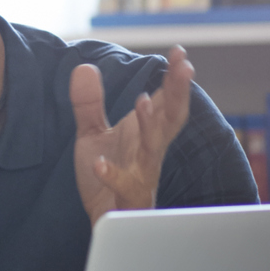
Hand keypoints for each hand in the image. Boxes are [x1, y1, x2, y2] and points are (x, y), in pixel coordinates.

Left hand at [71, 45, 195, 224]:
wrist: (103, 217)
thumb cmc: (108, 175)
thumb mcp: (92, 134)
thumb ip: (89, 104)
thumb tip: (85, 68)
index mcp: (147, 134)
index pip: (166, 102)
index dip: (174, 79)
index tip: (180, 53)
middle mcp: (150, 152)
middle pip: (170, 119)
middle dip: (177, 93)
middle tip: (184, 67)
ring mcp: (142, 175)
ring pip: (153, 150)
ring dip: (150, 126)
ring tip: (142, 102)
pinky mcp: (127, 199)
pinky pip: (125, 187)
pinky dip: (114, 175)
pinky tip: (100, 164)